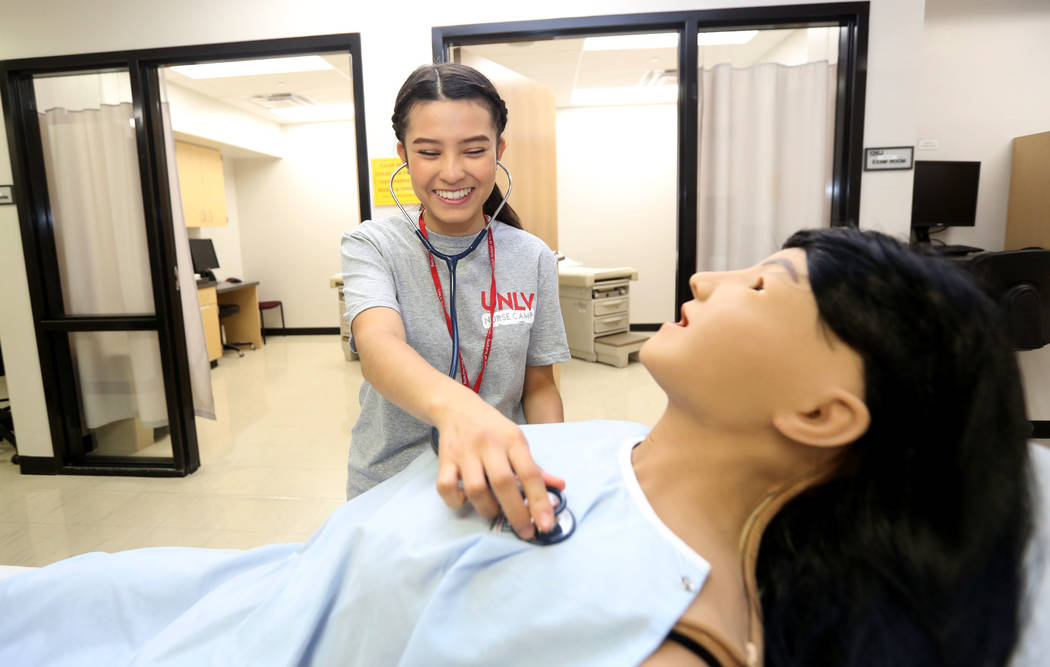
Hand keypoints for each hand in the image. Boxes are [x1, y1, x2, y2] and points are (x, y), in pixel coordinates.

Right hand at [433, 403, 561, 539]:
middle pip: (503, 483)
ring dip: (488, 509)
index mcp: (513, 440)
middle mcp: (489, 445)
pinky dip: (456, 501)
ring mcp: (465, 452)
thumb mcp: (517, 440)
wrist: (457, 407)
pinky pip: (446, 487)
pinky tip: (466, 501)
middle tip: (525, 532)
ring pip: (476, 489)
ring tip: (495, 513)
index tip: (546, 525)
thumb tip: (560, 487)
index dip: (540, 501)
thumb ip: (535, 467)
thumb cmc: (493, 429)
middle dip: (517, 513)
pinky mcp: (444, 460)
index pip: (530, 473)